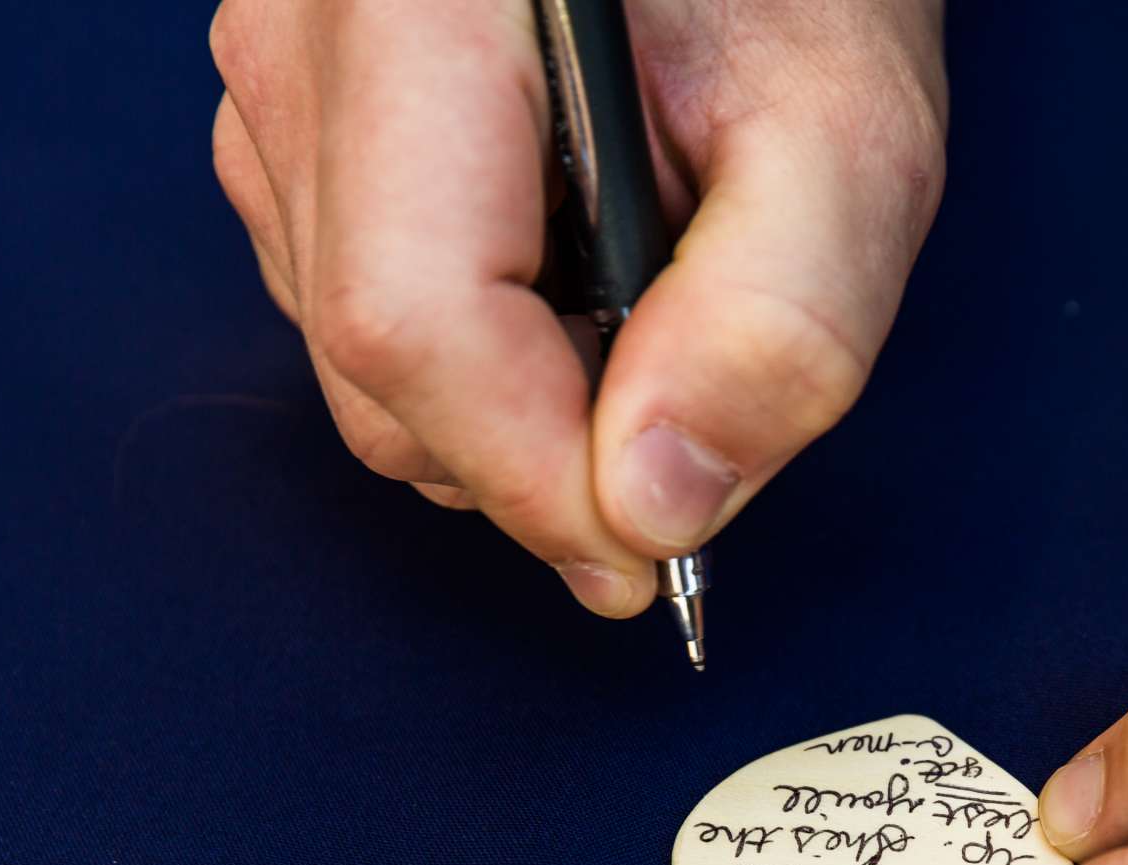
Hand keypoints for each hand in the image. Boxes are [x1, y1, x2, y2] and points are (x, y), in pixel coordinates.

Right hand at [207, 0, 945, 614]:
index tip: (651, 547)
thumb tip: (655, 508)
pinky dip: (486, 356)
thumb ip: (778, 324)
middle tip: (689, 401)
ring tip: (644, 296)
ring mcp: (280, 91)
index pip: (412, 314)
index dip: (535, 472)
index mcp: (420, 2)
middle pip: (378, 365)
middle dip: (541, 451)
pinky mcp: (293, 139)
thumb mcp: (847, 135)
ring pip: (363, 368)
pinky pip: (360, 319)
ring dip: (520, 403)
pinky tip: (575, 273)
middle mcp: (306, 39)